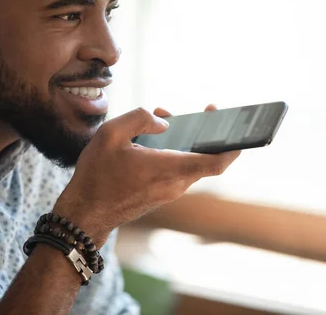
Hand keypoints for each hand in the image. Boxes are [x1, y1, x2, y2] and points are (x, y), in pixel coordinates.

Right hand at [53, 104, 239, 246]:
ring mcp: (168, 192)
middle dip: (204, 132)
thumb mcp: (110, 134)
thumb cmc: (96, 175)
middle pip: (204, 158)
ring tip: (162, 120)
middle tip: (202, 112)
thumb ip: (140, 119)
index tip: (240, 129)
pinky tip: (152, 140)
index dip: (234, 146)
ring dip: (184, 141)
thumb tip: (163, 124)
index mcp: (169, 169)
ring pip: (188, 163)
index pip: (217, 162)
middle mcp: (175, 184)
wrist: (85, 214)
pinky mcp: (159, 195)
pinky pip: (176, 171)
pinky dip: (173, 153)